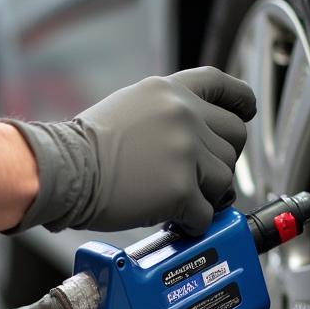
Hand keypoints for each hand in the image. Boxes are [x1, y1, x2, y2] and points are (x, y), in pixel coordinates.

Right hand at [9, 66, 255, 235]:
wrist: (64, 170)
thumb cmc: (84, 147)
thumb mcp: (130, 106)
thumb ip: (167, 112)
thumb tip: (194, 134)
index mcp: (171, 91)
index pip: (223, 86)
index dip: (240, 103)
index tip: (245, 114)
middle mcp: (184, 115)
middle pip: (235, 138)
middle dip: (222, 160)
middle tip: (201, 176)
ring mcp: (185, 151)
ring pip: (225, 178)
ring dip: (208, 194)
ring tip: (181, 199)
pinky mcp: (181, 189)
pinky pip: (207, 212)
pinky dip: (194, 222)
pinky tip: (176, 219)